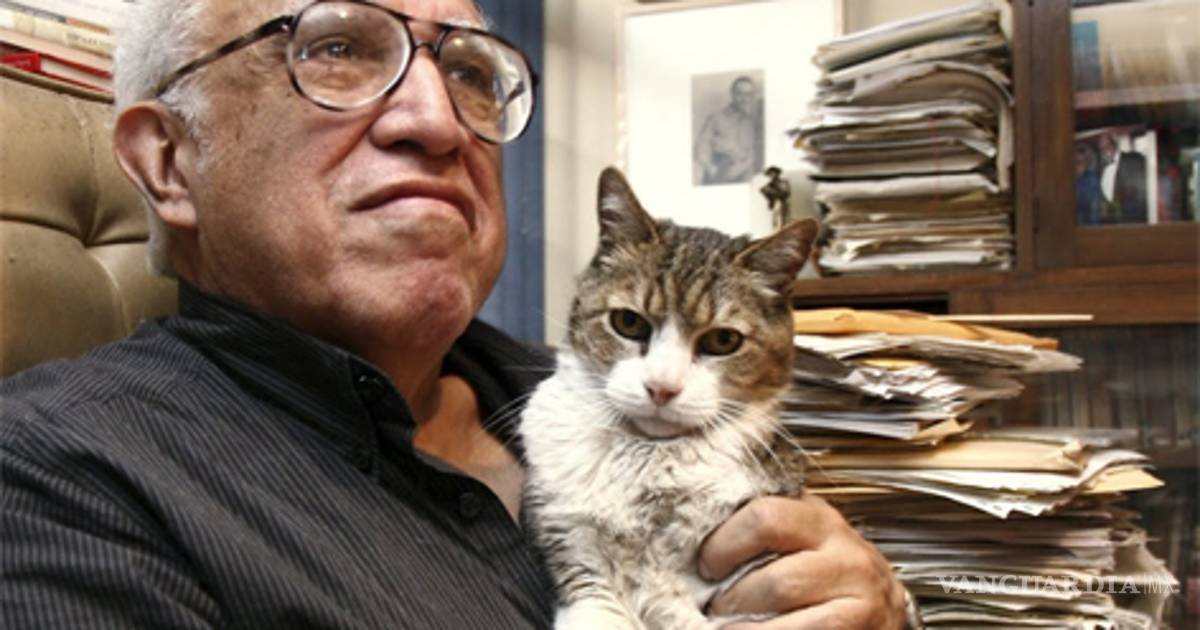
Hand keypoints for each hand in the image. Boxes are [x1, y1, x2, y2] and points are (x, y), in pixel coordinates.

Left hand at [699, 493, 908, 628]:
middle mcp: (847, 558)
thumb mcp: (803, 534)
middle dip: (732, 601)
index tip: (706, 565)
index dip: (724, 545)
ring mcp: (859, 601)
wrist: (884, 608)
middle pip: (774, 581)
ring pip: (785, 621)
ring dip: (745, 629)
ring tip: (730, 626)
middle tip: (715, 607)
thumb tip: (701, 523)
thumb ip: (765, 523)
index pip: (765, 518)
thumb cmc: (829, 570)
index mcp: (821, 521)